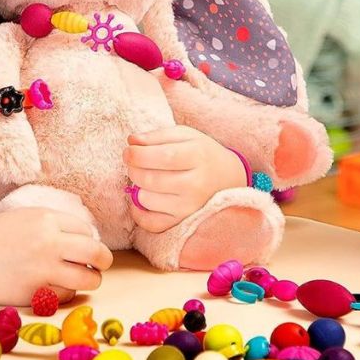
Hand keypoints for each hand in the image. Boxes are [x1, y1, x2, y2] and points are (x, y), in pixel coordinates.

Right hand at [0, 208, 113, 304]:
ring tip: (81, 279)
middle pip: (98, 254)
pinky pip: (67, 296)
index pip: (87, 230)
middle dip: (103, 261)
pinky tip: (54, 288)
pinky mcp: (36, 293)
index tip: (82, 247)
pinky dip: (66, 293)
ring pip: (89, 279)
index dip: (88, 240)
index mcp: (47, 220)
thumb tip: (88, 238)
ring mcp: (43, 269)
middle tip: (99, 265)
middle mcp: (49, 243)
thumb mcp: (26, 218)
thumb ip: (55, 225)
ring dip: (90, 280)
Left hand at [124, 126, 246, 232]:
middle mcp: (195, 184)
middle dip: (133, 169)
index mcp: (198, 156)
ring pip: (146, 200)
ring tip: (146, 179)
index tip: (129, 151)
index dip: (136, 154)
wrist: (229, 178)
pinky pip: (150, 223)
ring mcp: (189, 206)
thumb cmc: (203, 154)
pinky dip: (138, 212)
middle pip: (149, 179)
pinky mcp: (182, 222)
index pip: (160, 156)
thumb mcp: (186, 136)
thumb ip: (157, 136)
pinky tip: (142, 199)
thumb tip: (131, 141)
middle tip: (135, 163)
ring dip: (137, 188)